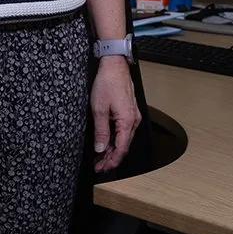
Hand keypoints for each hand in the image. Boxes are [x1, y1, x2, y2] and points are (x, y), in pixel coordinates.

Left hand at [91, 56, 140, 172]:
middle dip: (111, 158)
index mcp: (127, 122)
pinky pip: (123, 130)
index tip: (101, 168)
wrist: (114, 65)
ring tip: (100, 157)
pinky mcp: (129, 111)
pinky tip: (106, 142)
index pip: (121, 149)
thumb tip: (101, 149)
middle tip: (98, 166)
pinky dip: (115, 139)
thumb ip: (101, 131)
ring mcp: (133, 116)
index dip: (111, 161)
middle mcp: (133, 121)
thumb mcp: (99, 109)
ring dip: (112, 149)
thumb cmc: (108, 83)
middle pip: (123, 146)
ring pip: (123, 139)